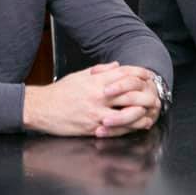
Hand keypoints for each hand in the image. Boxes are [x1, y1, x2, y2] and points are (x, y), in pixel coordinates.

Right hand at [23, 62, 160, 137]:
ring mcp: (96, 112)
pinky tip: (135, 127)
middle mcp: (99, 95)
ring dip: (140, 114)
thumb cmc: (60, 92)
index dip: (140, 74)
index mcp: (96, 81)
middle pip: (130, 94)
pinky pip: (115, 129)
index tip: (149, 76)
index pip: (124, 74)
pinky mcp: (92, 127)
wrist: (41, 108)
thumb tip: (117, 65)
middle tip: (155, 97)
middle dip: (145, 95)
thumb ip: (100, 70)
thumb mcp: (80, 75)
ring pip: (126, 114)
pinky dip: (128, 128)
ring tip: (149, 114)